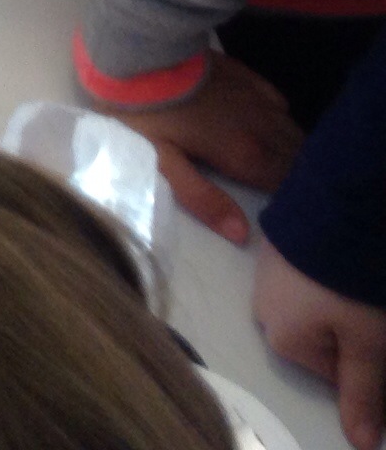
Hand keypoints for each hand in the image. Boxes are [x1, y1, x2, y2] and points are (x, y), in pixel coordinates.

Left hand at [101, 52, 303, 243]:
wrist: (140, 52)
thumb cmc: (146, 113)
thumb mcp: (164, 162)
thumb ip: (202, 197)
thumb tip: (242, 233)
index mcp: (246, 154)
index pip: (286, 185)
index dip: (288, 198)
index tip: (283, 208)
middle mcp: (264, 128)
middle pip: (296, 160)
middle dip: (293, 176)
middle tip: (278, 187)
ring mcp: (259, 100)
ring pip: (292, 132)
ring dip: (290, 149)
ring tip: (276, 164)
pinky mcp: (250, 78)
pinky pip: (279, 104)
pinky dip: (279, 120)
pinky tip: (264, 125)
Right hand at [257, 241, 385, 449]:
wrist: (333, 211)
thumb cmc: (348, 288)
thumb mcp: (368, 346)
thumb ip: (364, 394)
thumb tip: (358, 445)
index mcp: (282, 340)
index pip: (335, 372)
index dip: (368, 361)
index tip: (381, 337)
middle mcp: (264, 311)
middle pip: (322, 339)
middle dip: (352, 331)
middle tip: (374, 310)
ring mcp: (266, 275)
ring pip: (314, 306)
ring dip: (340, 303)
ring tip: (363, 285)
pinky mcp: (276, 246)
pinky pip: (306, 277)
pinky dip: (328, 277)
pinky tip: (346, 265)